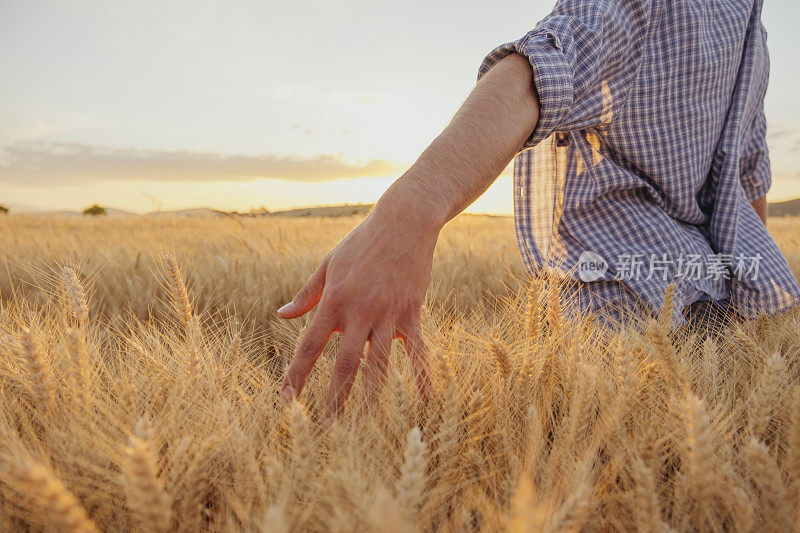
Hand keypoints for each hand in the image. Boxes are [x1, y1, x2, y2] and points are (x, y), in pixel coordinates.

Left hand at [276, 201, 436, 421]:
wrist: (403, 222)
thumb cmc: (361, 243)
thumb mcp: (328, 265)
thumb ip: (306, 294)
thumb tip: (281, 315)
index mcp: (334, 301)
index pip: (310, 346)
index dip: (297, 375)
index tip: (286, 399)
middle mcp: (359, 312)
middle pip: (344, 365)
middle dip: (333, 400)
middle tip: (325, 429)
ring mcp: (388, 315)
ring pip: (378, 366)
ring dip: (368, 399)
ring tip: (360, 428)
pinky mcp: (412, 313)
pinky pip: (417, 351)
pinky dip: (420, 376)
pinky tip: (423, 401)